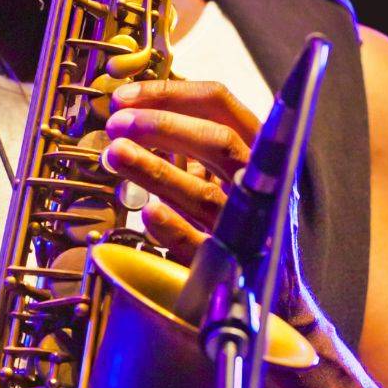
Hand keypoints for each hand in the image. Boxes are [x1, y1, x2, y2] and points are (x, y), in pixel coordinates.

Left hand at [103, 79, 315, 320]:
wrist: (272, 293)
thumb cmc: (238, 221)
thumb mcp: (220, 174)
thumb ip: (186, 145)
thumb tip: (131, 112)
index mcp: (256, 149)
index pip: (219, 104)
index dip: (169, 94)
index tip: (124, 98)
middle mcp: (258, 183)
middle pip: (220, 142)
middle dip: (163, 126)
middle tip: (117, 124)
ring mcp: (247, 227)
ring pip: (205, 194)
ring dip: (156, 170)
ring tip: (115, 154)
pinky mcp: (231, 267)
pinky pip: (201, 246)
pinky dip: (173, 227)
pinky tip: (147, 213)